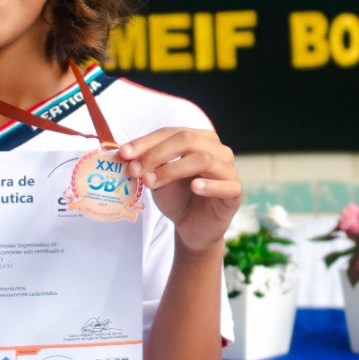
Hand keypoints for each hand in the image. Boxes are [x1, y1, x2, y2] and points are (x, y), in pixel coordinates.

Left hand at [119, 128, 240, 254]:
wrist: (192, 227)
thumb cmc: (177, 197)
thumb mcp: (157, 178)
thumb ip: (147, 165)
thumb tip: (123, 154)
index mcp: (199, 139)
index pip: (171, 132)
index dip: (146, 141)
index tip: (124, 153)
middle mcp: (217, 150)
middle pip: (187, 140)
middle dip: (157, 154)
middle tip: (135, 170)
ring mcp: (228, 170)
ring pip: (204, 159)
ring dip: (174, 169)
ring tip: (152, 182)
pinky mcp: (235, 192)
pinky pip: (226, 185)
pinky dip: (209, 185)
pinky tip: (194, 187)